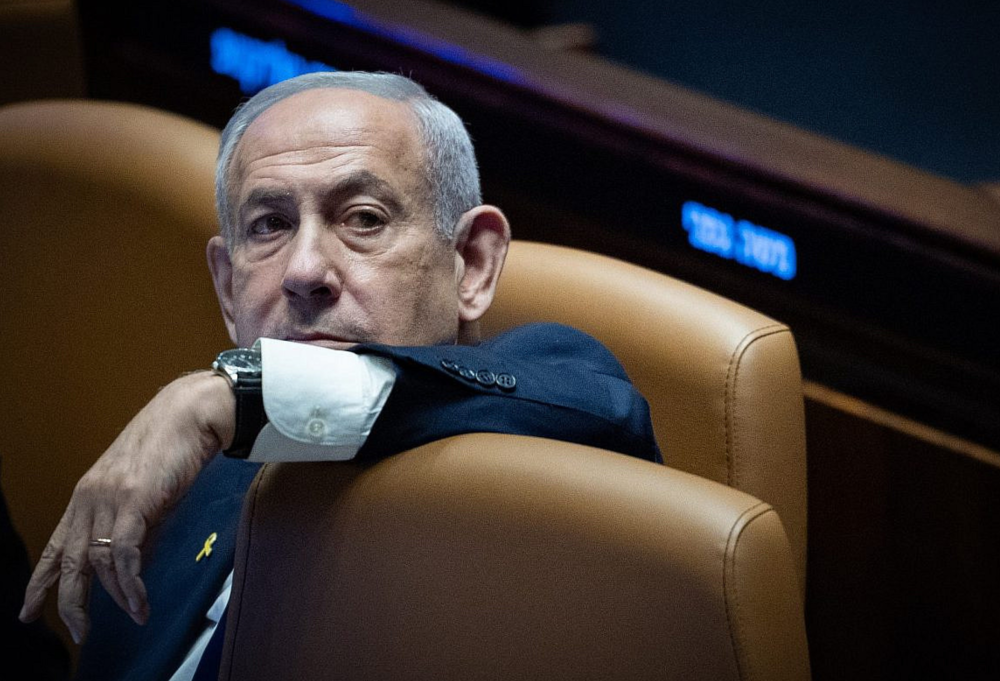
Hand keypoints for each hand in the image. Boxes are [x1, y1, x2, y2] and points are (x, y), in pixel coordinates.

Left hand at [18, 371, 234, 643]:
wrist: (190, 414)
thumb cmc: (171, 445)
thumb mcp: (142, 488)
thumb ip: (134, 523)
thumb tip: (133, 563)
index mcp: (87, 494)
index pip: (56, 546)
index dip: (41, 581)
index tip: (28, 610)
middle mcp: (89, 499)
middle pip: (70, 563)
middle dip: (71, 603)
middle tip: (80, 632)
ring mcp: (109, 500)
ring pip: (99, 564)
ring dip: (118, 597)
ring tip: (134, 614)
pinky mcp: (134, 503)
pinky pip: (125, 556)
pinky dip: (132, 584)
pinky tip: (140, 600)